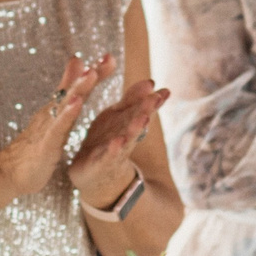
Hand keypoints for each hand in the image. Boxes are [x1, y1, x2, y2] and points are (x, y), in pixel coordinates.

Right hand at [0, 51, 112, 209]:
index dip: (95, 73)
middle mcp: (52, 114)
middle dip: (91, 75)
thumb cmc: (32, 145)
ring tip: (92, 74)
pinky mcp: (45, 145)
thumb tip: (73, 68)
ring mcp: (48, 128)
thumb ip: (63, 94)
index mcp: (57, 110)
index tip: (111, 57)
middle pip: (73, 91)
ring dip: (79, 89)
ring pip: (65, 106)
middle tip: (107, 59)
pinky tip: (75, 104)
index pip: (77, 88)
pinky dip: (66, 115)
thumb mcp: (51, 119)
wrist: (9, 172)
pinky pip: (57, 129)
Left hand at [66, 82, 168, 211]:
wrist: (90, 173)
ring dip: (135, 129)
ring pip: (127, 140)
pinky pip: (107, 157)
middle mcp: (125, 137)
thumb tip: (151, 82)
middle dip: (146, 111)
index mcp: (127, 124)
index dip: (153, 100)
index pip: (142, 109)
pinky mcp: (99, 164)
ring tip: (144, 118)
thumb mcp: (117, 117)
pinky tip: (118, 141)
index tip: (165, 90)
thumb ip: (132, 100)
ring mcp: (114, 152)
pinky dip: (113, 150)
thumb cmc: (106, 140)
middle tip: (156, 98)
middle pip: (137, 123)